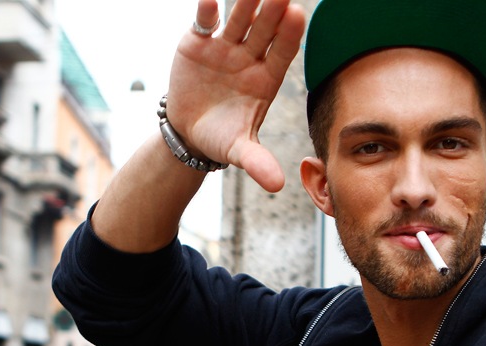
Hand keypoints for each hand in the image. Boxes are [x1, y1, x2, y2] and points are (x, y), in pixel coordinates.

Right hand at [166, 0, 305, 191]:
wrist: (189, 132)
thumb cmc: (222, 138)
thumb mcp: (238, 150)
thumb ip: (257, 163)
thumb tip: (276, 187)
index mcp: (266, 78)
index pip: (282, 52)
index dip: (289, 35)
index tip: (296, 15)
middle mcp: (250, 57)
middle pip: (263, 29)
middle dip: (271, 9)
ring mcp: (225, 47)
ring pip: (238, 19)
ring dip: (244, 2)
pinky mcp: (199, 42)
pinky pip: (205, 22)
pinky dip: (206, 9)